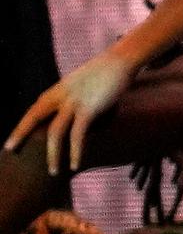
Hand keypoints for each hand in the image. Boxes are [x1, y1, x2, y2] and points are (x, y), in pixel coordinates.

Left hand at [10, 53, 138, 173]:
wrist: (121, 60)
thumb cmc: (107, 74)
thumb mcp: (84, 86)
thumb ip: (75, 100)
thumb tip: (77, 117)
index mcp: (57, 91)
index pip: (34, 111)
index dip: (21, 127)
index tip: (11, 142)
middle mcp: (60, 96)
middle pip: (34, 117)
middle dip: (20, 134)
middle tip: (9, 151)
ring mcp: (74, 102)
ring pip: (55, 132)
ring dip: (52, 154)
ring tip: (53, 172)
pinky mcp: (90, 109)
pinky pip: (78, 135)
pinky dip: (75, 151)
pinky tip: (74, 165)